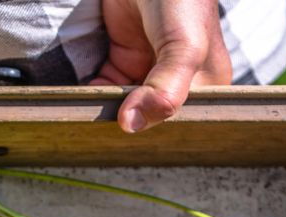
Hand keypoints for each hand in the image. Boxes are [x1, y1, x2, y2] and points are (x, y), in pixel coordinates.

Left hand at [90, 0, 232, 132]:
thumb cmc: (182, 2)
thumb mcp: (184, 48)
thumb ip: (166, 90)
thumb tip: (131, 125)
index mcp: (205, 86)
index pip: (178, 123)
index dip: (155, 131)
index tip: (128, 134)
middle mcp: (176, 84)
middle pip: (149, 117)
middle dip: (127, 124)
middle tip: (100, 133)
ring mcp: (146, 73)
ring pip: (123, 106)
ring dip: (104, 113)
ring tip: (86, 122)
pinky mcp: (121, 62)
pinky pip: (104, 89)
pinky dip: (92, 96)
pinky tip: (80, 103)